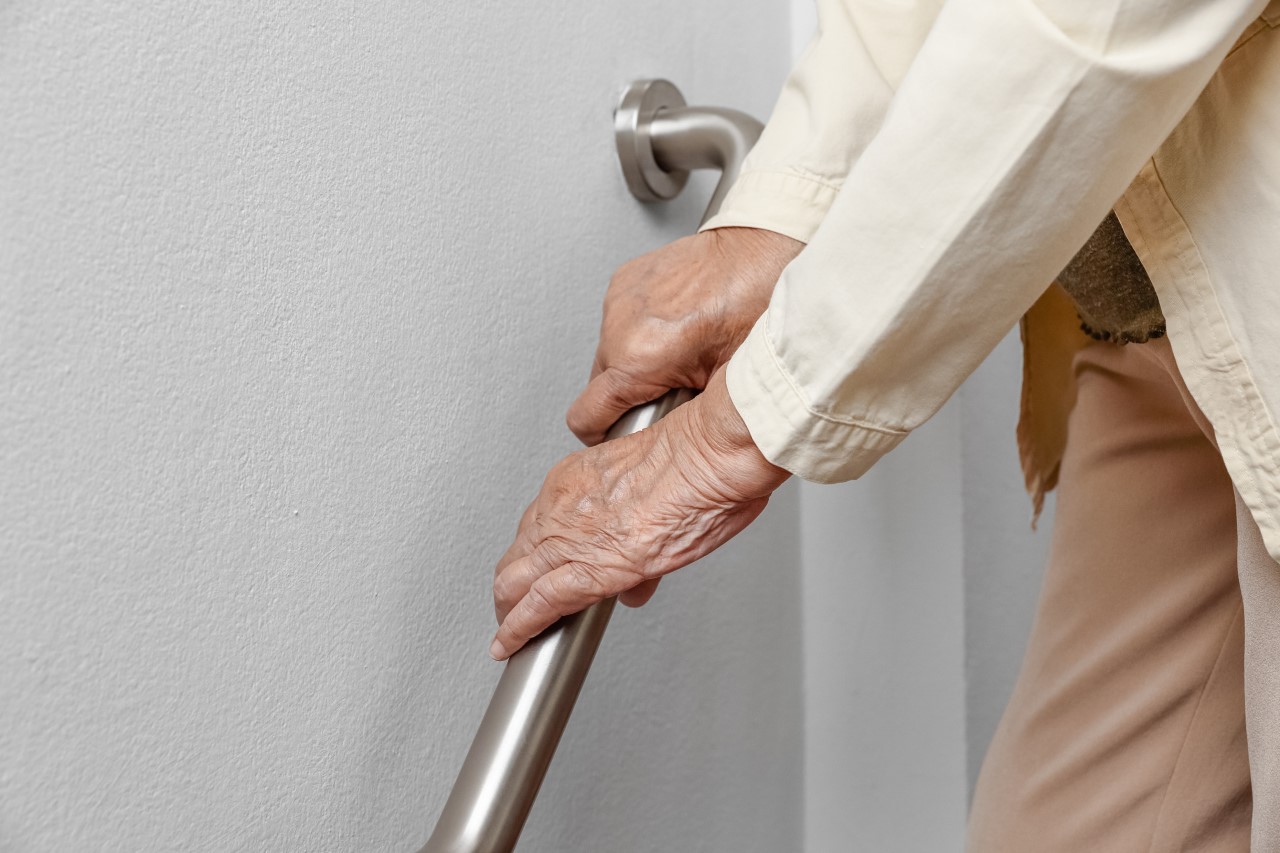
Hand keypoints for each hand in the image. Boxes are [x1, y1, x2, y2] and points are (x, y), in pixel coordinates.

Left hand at [491, 370, 788, 659]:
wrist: (709, 456)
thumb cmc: (699, 456)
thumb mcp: (658, 484)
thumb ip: (638, 526)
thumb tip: (636, 575)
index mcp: (577, 478)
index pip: (541, 524)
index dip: (539, 552)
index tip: (543, 567)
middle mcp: (564, 504)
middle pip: (518, 552)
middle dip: (513, 582)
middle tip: (516, 604)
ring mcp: (569, 536)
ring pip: (515, 580)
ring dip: (509, 610)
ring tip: (509, 630)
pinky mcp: (586, 570)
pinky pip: (537, 606)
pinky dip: (517, 630)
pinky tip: (511, 643)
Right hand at [565, 227, 802, 446]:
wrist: (760, 249)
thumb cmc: (755, 303)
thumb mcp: (728, 382)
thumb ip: (687, 416)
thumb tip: (671, 439)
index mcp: (641, 357)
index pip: (586, 417)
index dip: (603, 435)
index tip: (621, 432)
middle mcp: (621, 326)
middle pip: (599, 386)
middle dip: (629, 394)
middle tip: (671, 387)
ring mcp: (618, 300)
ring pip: (609, 353)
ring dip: (635, 360)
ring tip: (678, 351)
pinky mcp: (623, 281)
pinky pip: (618, 322)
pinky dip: (639, 330)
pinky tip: (674, 325)